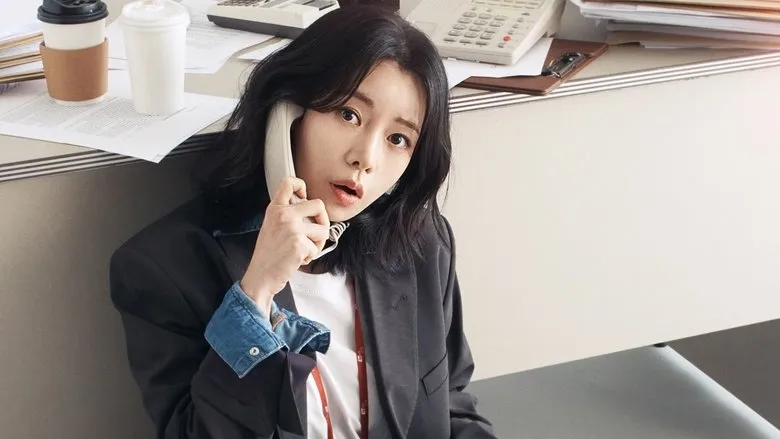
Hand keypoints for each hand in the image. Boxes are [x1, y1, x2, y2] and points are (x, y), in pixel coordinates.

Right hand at [240, 177, 328, 314]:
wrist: (261, 275)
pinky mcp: (299, 243)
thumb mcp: (272, 226)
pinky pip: (317, 247)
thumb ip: (287, 214)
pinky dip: (310, 256)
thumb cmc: (268, 254)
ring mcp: (292, 228)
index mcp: (275, 208)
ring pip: (323, 229)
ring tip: (304, 249)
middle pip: (318, 205)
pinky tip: (297, 259)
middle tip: (314, 233)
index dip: (301, 185)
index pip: (289, 183)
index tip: (304, 196)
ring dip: (318, 243)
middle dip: (322, 221)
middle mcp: (284, 215)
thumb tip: (311, 210)